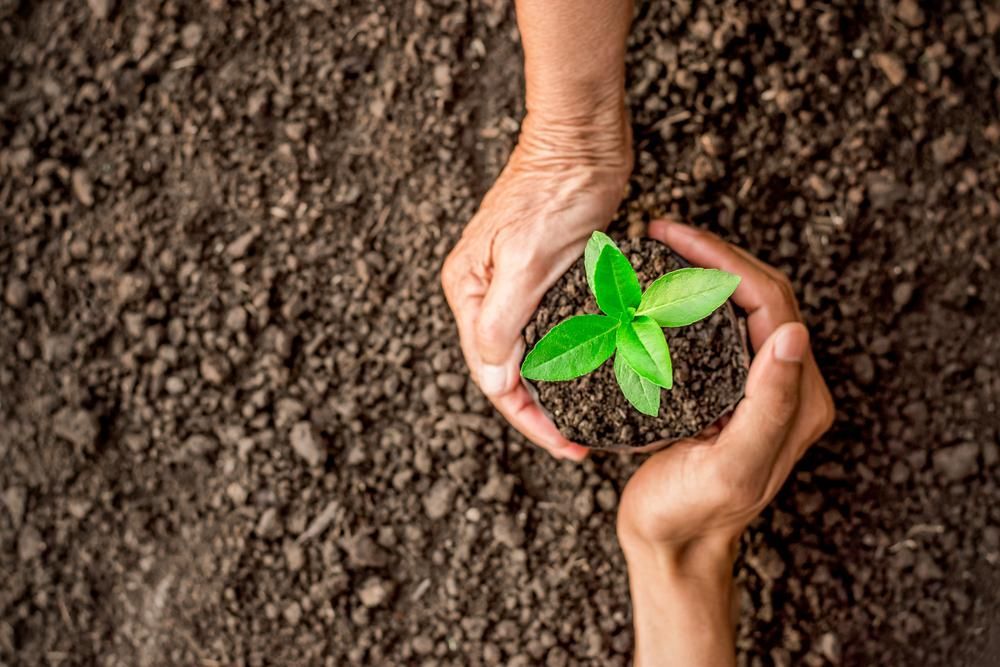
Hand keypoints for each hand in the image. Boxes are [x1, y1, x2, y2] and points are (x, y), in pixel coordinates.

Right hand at [441, 110, 631, 460]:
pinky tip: (591, 374)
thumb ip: (502, 321)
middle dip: (540, 412)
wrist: (583, 138)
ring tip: (588, 420)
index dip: (528, 418)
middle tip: (580, 442)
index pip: (491, 375)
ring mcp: (511, 285)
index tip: (566, 446)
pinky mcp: (542, 276)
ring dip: (555, 388)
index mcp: (469, 292)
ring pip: (529, 354)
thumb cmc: (555, 190)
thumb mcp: (526, 259)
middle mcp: (484, 293)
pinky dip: (568, 357)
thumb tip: (492, 379)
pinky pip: (550, 330)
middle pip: (507, 370)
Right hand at [616, 220, 834, 665]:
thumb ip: (769, 404)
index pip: (770, 301)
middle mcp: (785, 383)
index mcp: (797, 396)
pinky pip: (716, 327)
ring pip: (738, 305)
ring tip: (659, 250)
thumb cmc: (693, 512)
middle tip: (661, 232)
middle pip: (758, 293)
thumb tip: (794, 333)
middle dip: (712, 254)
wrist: (670, 544)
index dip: (724, 260)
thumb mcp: (732, 465)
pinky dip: (689, 298)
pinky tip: (657, 290)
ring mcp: (755, 384)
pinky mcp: (726, 388)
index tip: (673, 237)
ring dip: (703, 270)